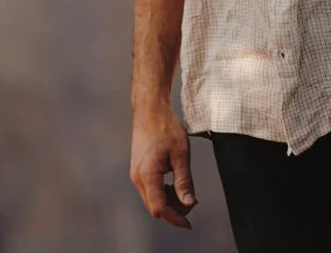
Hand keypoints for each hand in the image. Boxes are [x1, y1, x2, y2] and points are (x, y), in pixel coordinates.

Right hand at [130, 104, 197, 229]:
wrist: (150, 109)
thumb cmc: (166, 127)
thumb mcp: (181, 154)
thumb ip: (184, 180)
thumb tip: (190, 203)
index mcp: (148, 175)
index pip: (159, 209)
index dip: (175, 218)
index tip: (189, 222)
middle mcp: (138, 178)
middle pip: (155, 207)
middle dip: (174, 210)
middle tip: (193, 201)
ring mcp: (137, 174)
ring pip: (153, 199)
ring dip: (169, 201)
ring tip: (186, 190)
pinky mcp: (139, 170)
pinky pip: (151, 189)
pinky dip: (164, 192)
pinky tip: (176, 182)